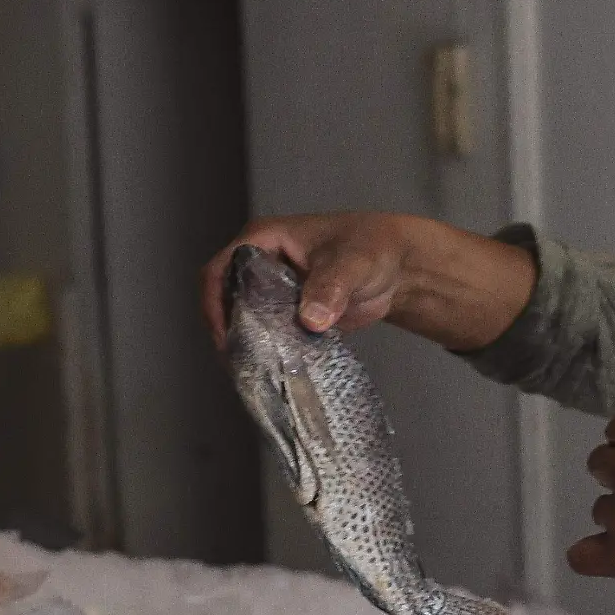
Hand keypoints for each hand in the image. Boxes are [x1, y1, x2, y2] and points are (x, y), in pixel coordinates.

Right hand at [200, 212, 535, 352]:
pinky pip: (269, 337)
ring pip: (245, 323)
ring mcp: (272, 292)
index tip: (226, 337)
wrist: (399, 267)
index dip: (215, 304)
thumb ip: (331, 286)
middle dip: (232, 333)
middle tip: (244, 364)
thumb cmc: (373, 248)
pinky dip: (271, 354)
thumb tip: (310, 318)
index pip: (219, 270)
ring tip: (260, 373)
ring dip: (250, 348)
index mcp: (263, 240)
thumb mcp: (352, 263)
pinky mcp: (287, 316)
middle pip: (226, 302)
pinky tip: (278, 373)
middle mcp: (260, 266)